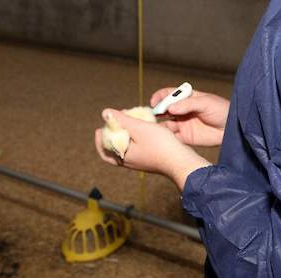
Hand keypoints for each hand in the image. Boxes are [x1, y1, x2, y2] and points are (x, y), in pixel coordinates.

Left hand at [95, 109, 209, 189]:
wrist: (181, 161)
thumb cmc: (160, 145)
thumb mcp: (139, 128)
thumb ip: (122, 120)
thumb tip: (105, 113)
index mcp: (123, 156)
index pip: (104, 151)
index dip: (100, 139)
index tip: (99, 128)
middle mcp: (129, 162)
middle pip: (114, 149)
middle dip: (113, 135)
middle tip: (115, 122)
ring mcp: (140, 162)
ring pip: (126, 148)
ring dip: (124, 135)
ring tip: (129, 123)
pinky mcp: (149, 160)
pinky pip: (136, 149)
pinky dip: (135, 139)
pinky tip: (142, 129)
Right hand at [150, 88, 229, 145]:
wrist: (232, 129)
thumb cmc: (222, 110)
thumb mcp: (206, 102)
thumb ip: (188, 104)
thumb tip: (170, 107)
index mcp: (186, 99)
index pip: (168, 95)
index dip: (159, 97)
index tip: (154, 103)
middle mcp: (181, 112)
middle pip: (164, 110)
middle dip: (156, 112)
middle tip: (153, 116)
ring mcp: (182, 125)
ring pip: (165, 125)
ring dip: (158, 126)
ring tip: (156, 129)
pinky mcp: (185, 138)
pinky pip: (172, 138)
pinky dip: (166, 139)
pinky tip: (163, 138)